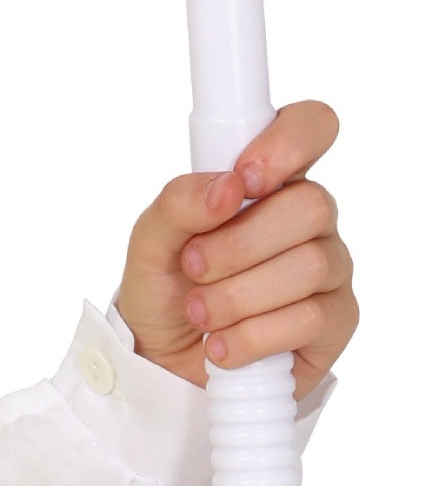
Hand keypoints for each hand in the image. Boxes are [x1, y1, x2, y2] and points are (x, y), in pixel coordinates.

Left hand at [116, 101, 354, 399]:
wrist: (164, 358)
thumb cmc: (164, 284)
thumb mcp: (149, 239)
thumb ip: (179, 202)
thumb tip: (227, 187)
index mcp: (264, 179)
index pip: (309, 127)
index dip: (288, 142)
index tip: (244, 177)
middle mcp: (306, 218)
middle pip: (312, 205)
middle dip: (239, 242)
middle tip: (194, 266)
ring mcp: (328, 269)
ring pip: (309, 265)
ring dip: (238, 294)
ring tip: (200, 310)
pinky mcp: (335, 322)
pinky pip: (310, 319)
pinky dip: (252, 335)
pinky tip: (223, 343)